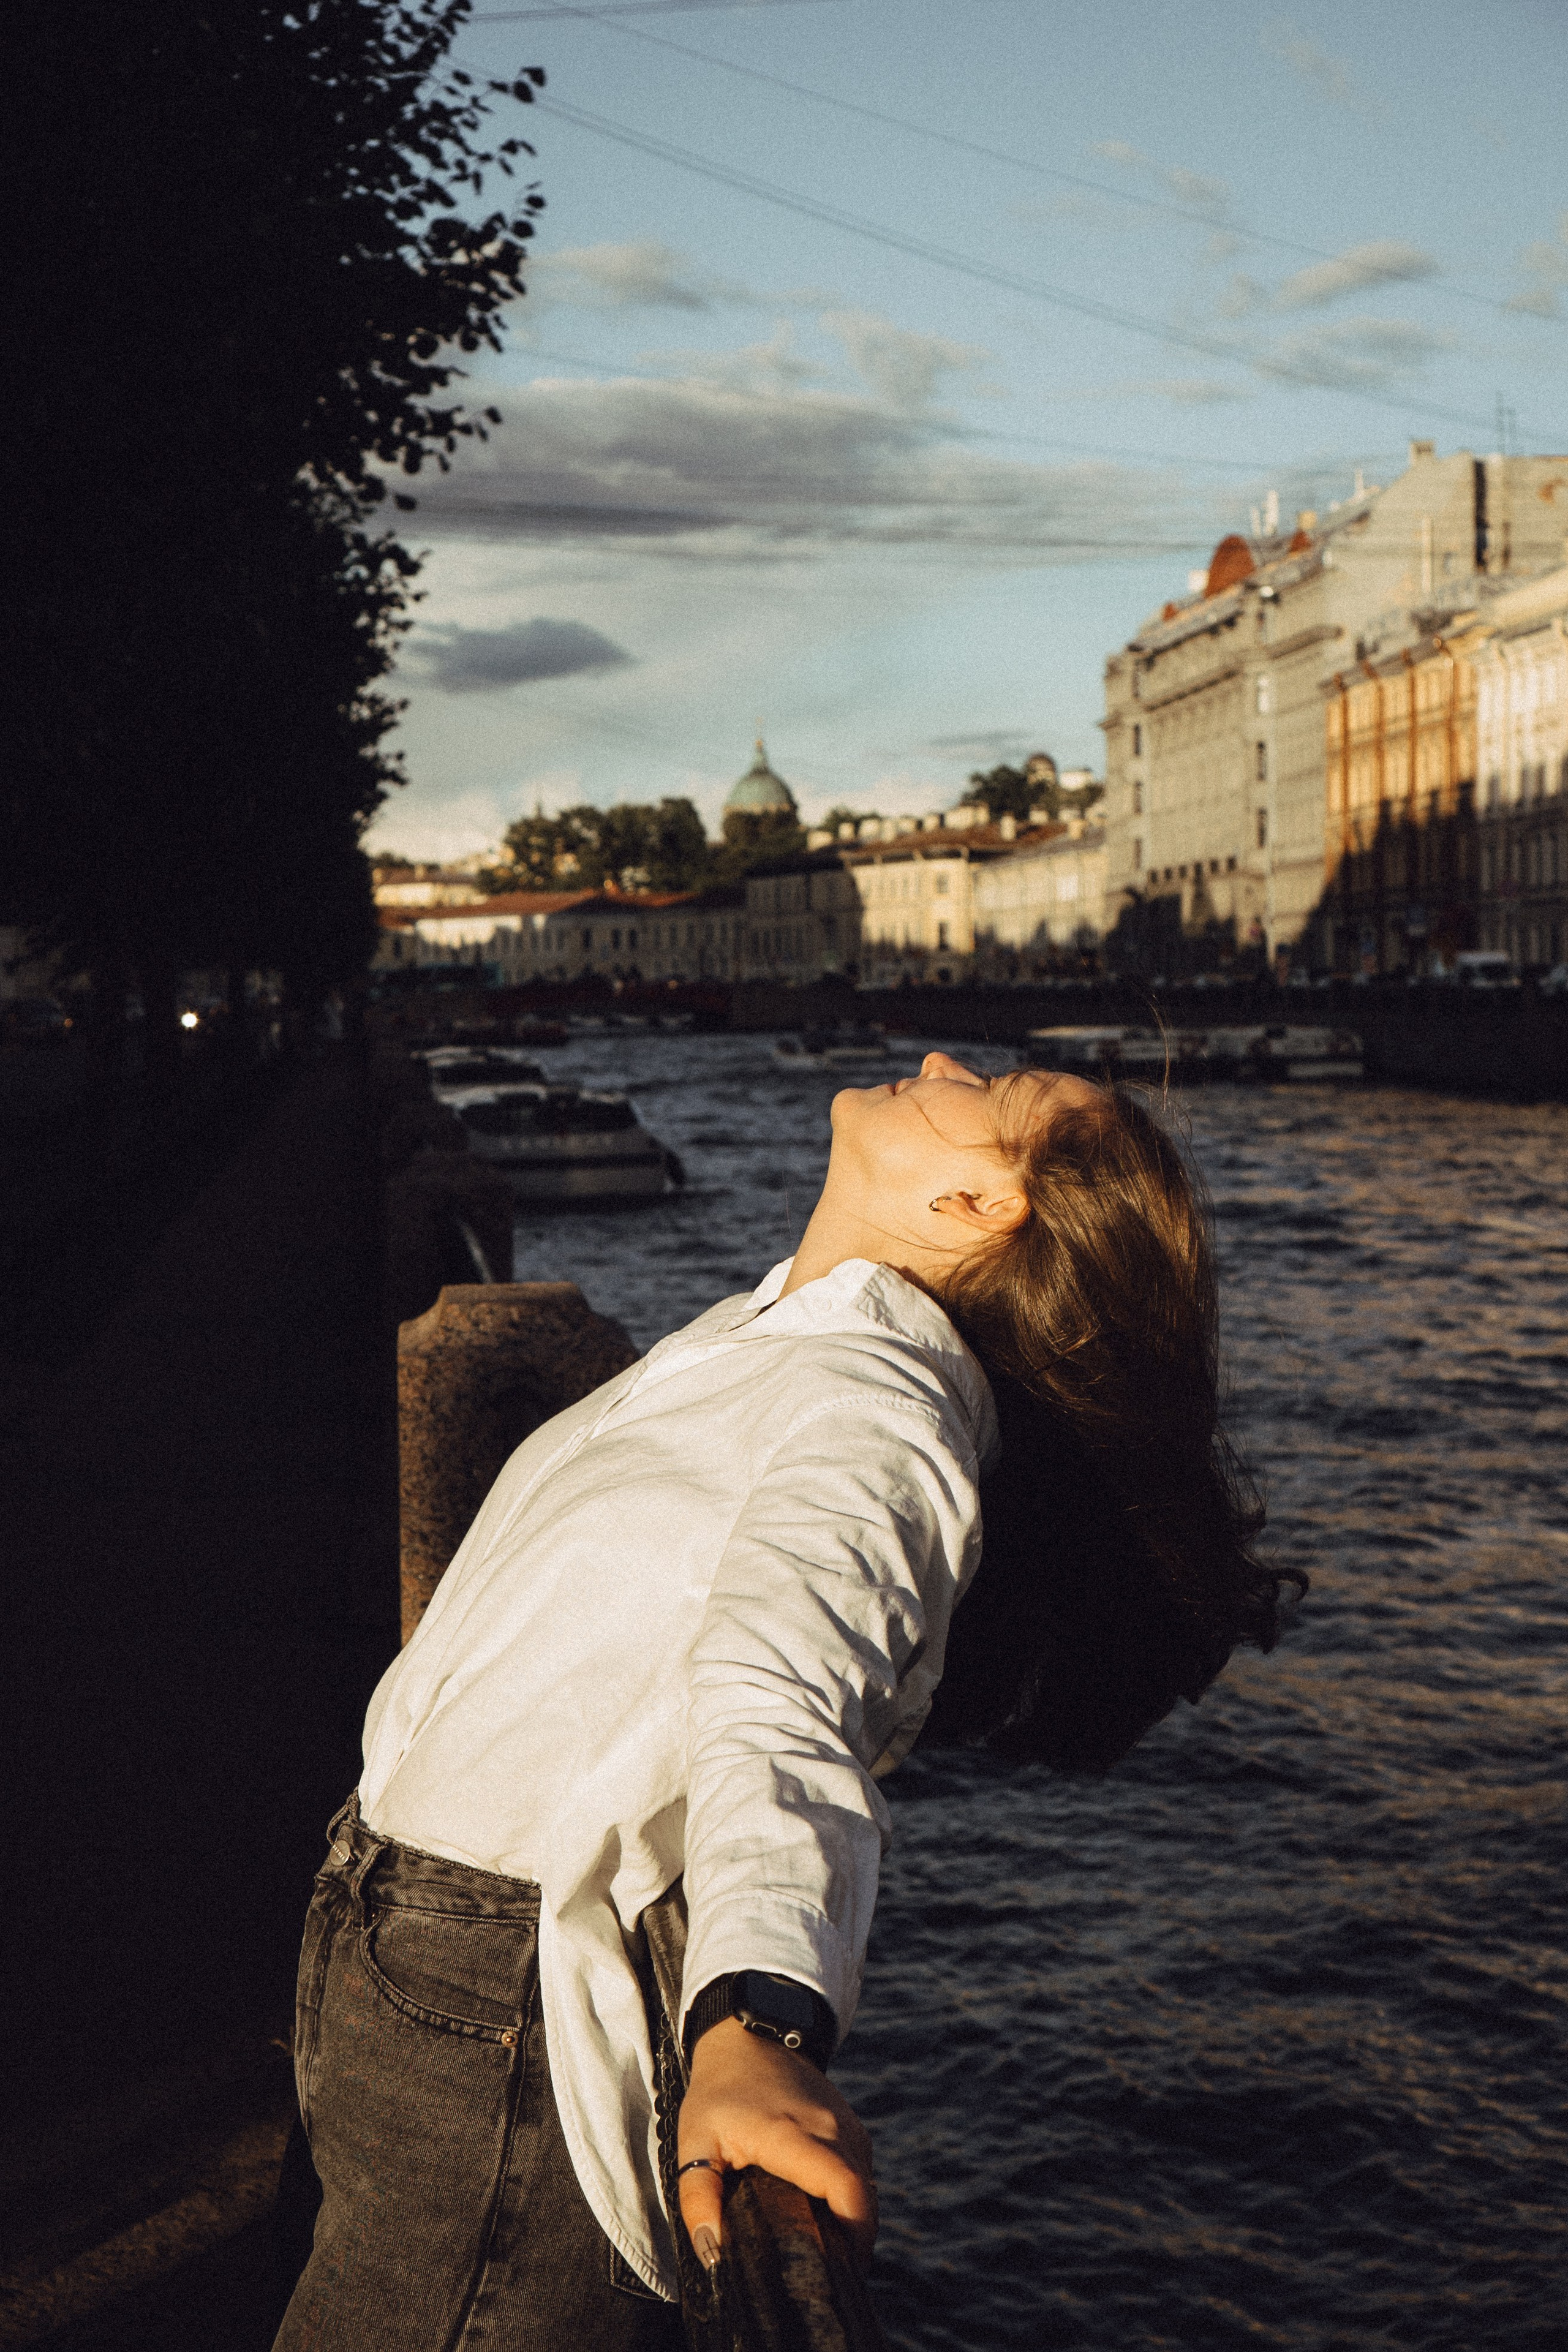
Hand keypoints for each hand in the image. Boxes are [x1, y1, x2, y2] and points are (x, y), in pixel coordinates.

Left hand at [677, 2017, 876, 2272]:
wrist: (749, 2037)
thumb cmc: (720, 2090)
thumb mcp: (693, 2141)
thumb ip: (697, 2199)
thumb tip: (712, 2255)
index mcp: (793, 2136)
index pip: (846, 2188)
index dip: (853, 2234)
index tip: (840, 2270)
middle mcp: (830, 2129)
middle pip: (864, 2197)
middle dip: (855, 2242)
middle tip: (829, 2277)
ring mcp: (846, 2124)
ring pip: (867, 2185)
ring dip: (854, 2220)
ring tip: (825, 2251)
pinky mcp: (851, 2125)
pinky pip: (863, 2170)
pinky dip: (854, 2198)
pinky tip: (828, 2217)